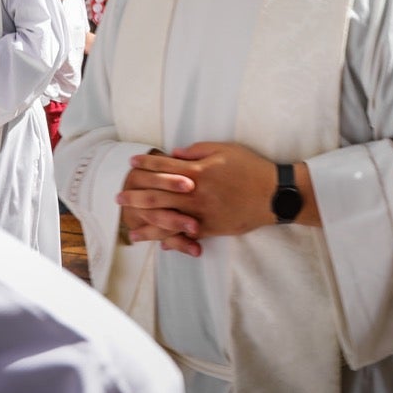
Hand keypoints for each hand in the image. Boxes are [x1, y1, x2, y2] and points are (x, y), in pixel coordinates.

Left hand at [119, 142, 285, 239]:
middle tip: (119, 197)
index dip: (145, 164)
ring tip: (129, 226)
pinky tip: (156, 243)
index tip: (131, 164)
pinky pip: (184, 235)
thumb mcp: (225, 149)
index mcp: (197, 171)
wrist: (273, 194)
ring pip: (165, 219)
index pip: (164, 166)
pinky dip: (169, 239)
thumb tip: (175, 153)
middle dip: (135, 195)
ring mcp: (200, 213)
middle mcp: (194, 193)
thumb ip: (197, 151)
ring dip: (145, 223)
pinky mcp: (209, 228)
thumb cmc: (250, 168)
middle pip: (157, 194)